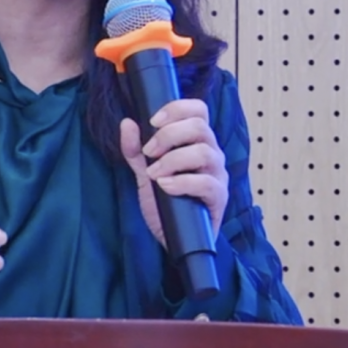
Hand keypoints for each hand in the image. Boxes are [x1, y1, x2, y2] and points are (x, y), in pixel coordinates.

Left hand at [118, 98, 227, 249]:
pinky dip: (182, 182)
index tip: (153, 121)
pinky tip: (166, 187)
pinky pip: (207, 183)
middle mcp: (211, 154)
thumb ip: (135, 150)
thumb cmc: (166, 203)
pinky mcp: (219, 198)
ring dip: (173, 160)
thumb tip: (127, 123)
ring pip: (204, 152)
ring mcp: (217, 175)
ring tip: (154, 174)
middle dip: (169, 135)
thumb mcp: (145, 173)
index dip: (177, 109)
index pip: (198, 110)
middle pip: (200, 127)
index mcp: (197, 142)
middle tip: (149, 152)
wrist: (173, 238)